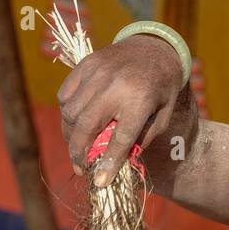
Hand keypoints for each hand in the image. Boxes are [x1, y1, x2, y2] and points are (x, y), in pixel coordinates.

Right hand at [57, 33, 186, 186]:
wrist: (155, 47)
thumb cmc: (162, 88)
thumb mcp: (163, 116)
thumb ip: (141, 138)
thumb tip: (115, 161)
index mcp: (140, 99)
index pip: (120, 138)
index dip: (108, 162)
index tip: (99, 181)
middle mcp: (115, 85)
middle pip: (86, 126)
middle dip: (78, 152)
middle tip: (81, 167)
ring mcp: (97, 72)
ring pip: (70, 112)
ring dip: (70, 135)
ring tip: (78, 146)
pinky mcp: (85, 64)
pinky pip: (65, 94)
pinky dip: (67, 113)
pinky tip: (76, 122)